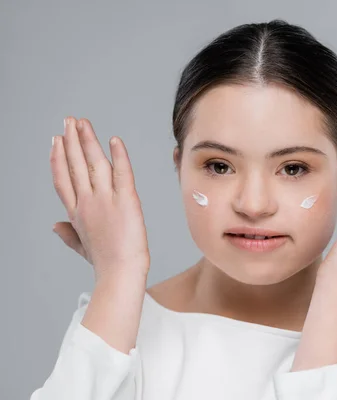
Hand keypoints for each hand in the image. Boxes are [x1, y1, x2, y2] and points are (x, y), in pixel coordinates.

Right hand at [50, 117, 150, 280]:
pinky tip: (114, 140)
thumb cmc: (105, 263)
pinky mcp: (127, 200)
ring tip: (83, 123)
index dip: (57, 158)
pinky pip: (122, 173)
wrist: (120, 273)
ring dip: (87, 141)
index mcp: (76, 213)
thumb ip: (68, 234)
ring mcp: (105, 200)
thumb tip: (54, 225)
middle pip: (75, 165)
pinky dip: (119, 156)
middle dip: (71, 141)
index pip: (63, 179)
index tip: (55, 141)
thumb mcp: (81, 247)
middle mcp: (87, 202)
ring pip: (94, 164)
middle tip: (69, 121)